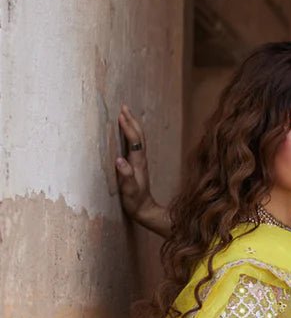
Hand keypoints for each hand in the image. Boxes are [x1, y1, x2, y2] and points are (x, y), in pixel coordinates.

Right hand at [115, 105, 156, 223]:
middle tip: (124, 107)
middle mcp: (141, 160)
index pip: (134, 141)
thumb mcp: (129, 190)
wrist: (144, 210)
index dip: (128, 128)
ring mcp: (140, 162)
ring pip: (139, 138)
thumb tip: (119, 160)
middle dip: (132, 120)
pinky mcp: (138, 165)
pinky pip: (136, 144)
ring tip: (125, 113)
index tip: (121, 116)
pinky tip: (128, 132)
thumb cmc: (135, 202)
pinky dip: (132, 133)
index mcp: (138, 163)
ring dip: (133, 124)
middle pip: (139, 135)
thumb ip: (125, 175)